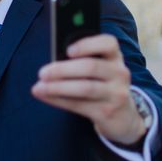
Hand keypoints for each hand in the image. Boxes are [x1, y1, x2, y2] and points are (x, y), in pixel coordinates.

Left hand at [31, 34, 145, 144]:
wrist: (122, 117)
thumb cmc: (100, 84)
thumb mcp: (97, 70)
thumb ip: (79, 62)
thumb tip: (50, 65)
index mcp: (114, 56)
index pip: (108, 43)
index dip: (87, 45)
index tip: (68, 50)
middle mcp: (119, 73)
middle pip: (91, 67)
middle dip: (63, 69)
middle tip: (42, 73)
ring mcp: (116, 93)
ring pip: (85, 88)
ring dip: (58, 87)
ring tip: (39, 87)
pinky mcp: (108, 112)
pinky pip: (79, 105)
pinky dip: (58, 100)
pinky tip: (45, 96)